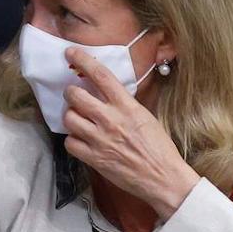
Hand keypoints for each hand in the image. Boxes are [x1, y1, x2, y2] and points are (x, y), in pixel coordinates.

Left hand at [62, 48, 198, 219]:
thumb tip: (108, 92)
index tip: (71, 53)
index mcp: (126, 106)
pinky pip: (70, 143)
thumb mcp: (146, 116)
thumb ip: (125, 104)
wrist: (163, 178)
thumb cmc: (159, 147)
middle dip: (70, 92)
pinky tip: (81, 140)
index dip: (82, 60)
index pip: (100, 75)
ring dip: (70, 116)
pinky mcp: (94, 158)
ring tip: (78, 119)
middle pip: (75, 95)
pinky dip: (72, 140)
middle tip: (74, 95)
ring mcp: (100, 139)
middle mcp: (110, 119)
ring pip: (69, 118)